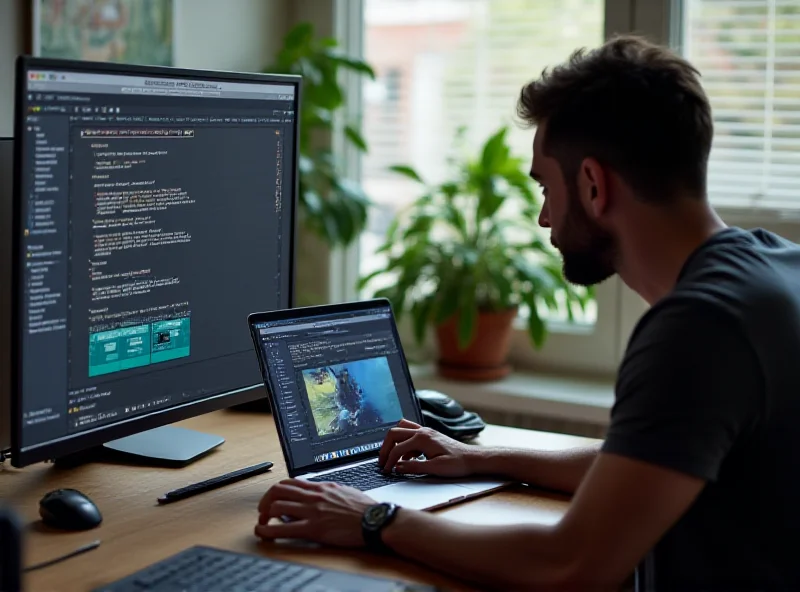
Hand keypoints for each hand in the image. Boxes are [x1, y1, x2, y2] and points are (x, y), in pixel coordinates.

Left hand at [255, 478, 375, 547]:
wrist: (375, 520)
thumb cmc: (364, 509)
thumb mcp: (344, 491)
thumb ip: (328, 492)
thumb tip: (318, 494)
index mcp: (321, 487)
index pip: (291, 482)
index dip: (276, 490)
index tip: (273, 499)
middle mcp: (314, 496)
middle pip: (278, 489)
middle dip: (265, 500)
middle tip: (263, 511)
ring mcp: (312, 511)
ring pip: (276, 506)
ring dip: (264, 515)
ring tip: (262, 524)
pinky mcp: (313, 528)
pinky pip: (283, 528)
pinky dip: (267, 531)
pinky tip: (262, 533)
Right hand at [378, 418, 475, 476]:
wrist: (472, 458)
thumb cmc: (457, 463)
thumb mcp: (435, 468)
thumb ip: (414, 467)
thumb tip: (397, 467)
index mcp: (422, 438)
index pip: (398, 448)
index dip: (389, 460)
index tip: (386, 470)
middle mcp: (422, 431)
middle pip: (394, 433)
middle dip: (385, 448)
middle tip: (382, 461)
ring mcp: (425, 431)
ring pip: (401, 429)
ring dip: (393, 441)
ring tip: (391, 456)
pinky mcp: (429, 435)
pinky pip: (409, 433)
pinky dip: (403, 443)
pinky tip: (407, 457)